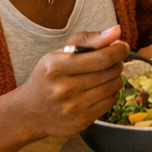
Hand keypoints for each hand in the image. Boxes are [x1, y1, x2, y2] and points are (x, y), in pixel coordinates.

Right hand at [16, 25, 129, 139]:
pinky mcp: (82, 121)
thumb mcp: (60, 53)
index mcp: (57, 67)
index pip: (102, 58)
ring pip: (114, 86)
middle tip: (110, 62)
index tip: (122, 47)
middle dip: (116, 63)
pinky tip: (99, 90)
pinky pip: (112, 101)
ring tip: (104, 76)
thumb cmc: (49, 77)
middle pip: (111, 71)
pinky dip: (111, 92)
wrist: (29, 111)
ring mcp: (73, 107)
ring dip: (115, 78)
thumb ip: (90, 40)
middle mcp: (64, 88)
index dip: (119, 51)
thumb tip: (117, 31)